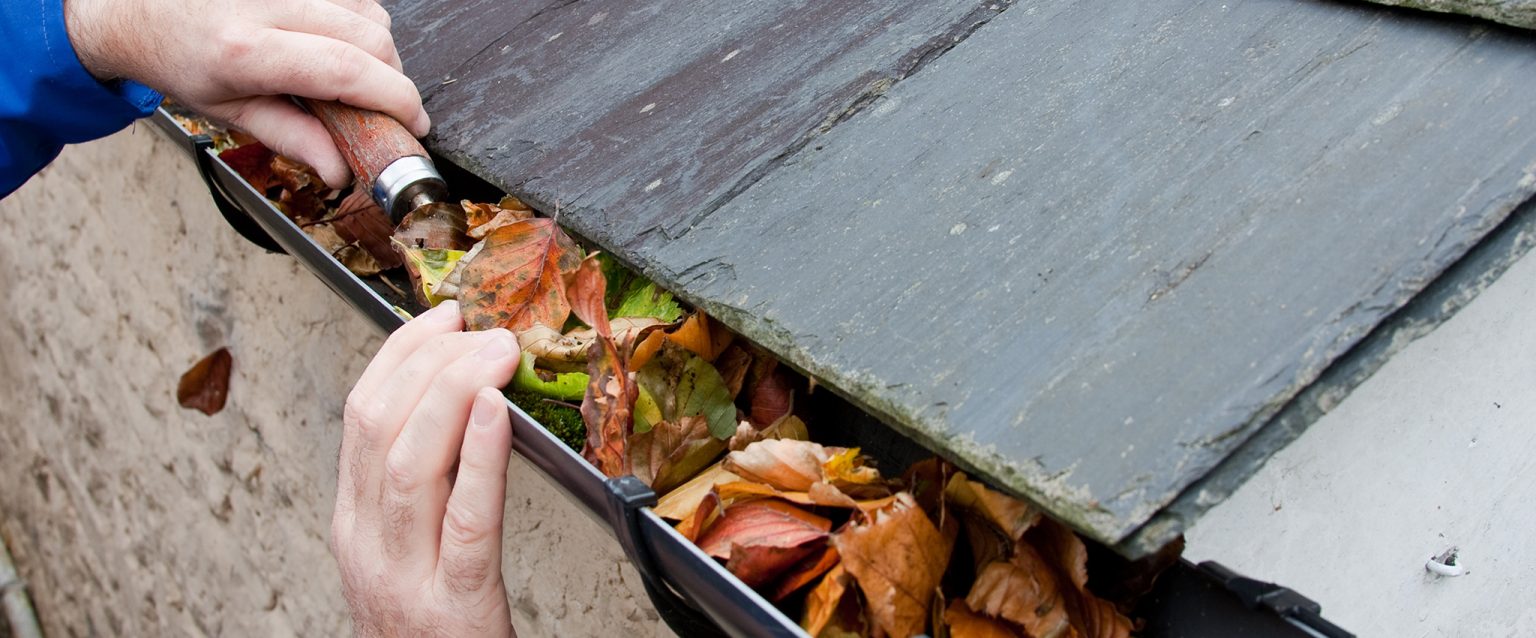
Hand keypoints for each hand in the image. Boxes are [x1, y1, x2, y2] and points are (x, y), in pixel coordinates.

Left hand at [62, 0, 429, 186]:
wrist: (140, 9)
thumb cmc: (180, 60)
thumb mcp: (229, 111)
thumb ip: (291, 138)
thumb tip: (339, 169)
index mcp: (243, 51)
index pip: (345, 70)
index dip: (394, 98)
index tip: (413, 123)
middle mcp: (264, 5)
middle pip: (369, 38)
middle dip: (393, 80)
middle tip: (388, 110)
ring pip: (370, 12)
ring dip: (380, 51)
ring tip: (357, 77)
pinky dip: (362, 24)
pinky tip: (341, 44)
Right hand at [332, 301, 519, 637]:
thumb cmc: (431, 627)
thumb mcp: (406, 550)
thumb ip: (423, 487)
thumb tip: (464, 404)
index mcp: (354, 523)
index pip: (362, 415)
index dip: (401, 354)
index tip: (442, 318)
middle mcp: (367, 544)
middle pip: (379, 426)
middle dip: (429, 360)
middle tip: (480, 328)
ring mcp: (406, 574)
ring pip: (411, 462)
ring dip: (455, 392)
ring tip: (496, 352)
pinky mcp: (455, 604)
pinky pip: (466, 518)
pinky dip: (481, 457)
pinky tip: (497, 414)